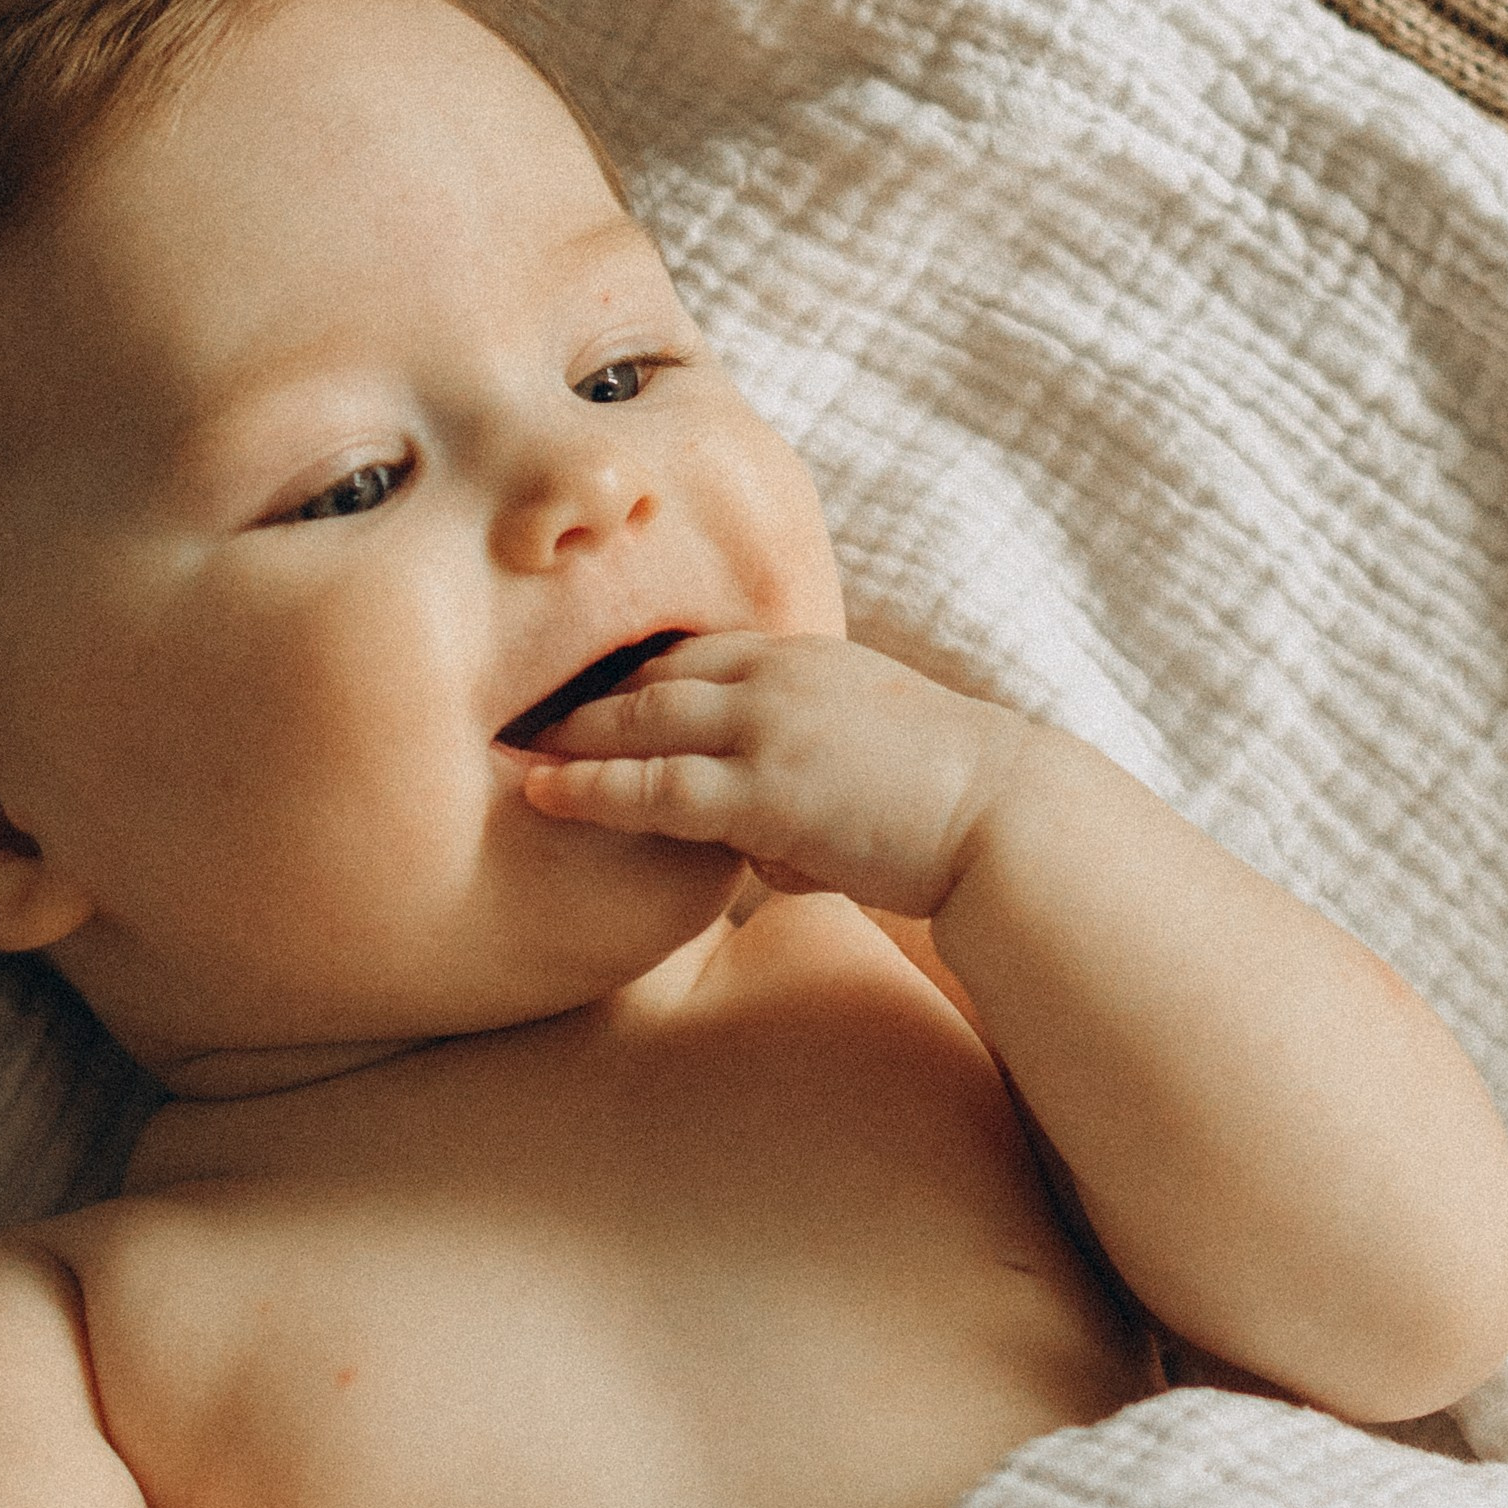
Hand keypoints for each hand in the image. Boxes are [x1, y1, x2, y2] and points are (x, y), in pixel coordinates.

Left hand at [520, 632, 1027, 916]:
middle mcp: (777, 675)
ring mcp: (768, 726)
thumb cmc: (948, 811)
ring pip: (637, 719)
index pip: (690, 650)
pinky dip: (589, 789)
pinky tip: (540, 795)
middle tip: (509, 711)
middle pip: (649, 671)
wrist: (1005, 817)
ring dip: (565, 736)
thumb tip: (762, 856)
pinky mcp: (766, 787)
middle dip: (576, 691)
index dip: (624, 672)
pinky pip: (655, 785)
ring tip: (503, 751)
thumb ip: (799, 799)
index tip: (571, 690)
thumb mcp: (866, 775)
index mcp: (803, 658)